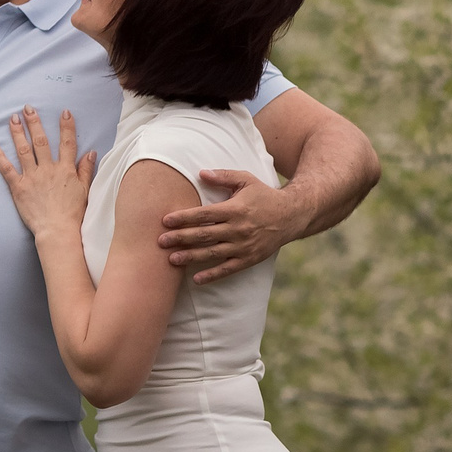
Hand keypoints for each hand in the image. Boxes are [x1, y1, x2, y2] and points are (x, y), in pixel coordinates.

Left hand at [0, 106, 96, 240]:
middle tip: (27, 108)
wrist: (58, 230)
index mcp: (65, 169)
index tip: (64, 112)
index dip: (66, 126)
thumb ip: (86, 169)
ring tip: (12, 119)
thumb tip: (91, 152)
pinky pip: (7, 170)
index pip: (67, 143)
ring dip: (17, 133)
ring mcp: (32, 177)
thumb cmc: (73, 213)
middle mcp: (48, 169)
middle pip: (41, 141)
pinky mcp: (19, 187)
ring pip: (24, 150)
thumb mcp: (85, 190)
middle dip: (34, 123)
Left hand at [159, 168, 306, 283]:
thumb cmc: (264, 195)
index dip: (184, 217)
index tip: (165, 221)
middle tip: (160, 241)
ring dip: (191, 256)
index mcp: (235, 209)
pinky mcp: (249, 258)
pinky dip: (212, 275)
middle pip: (204, 235)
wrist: (291, 215)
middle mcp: (238, 228)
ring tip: (172, 260)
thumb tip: (200, 172)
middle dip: (181, 238)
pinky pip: (228, 269)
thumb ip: (223, 176)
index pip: (204, 214)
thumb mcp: (246, 180)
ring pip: (212, 253)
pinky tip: (196, 279)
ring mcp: (244, 245)